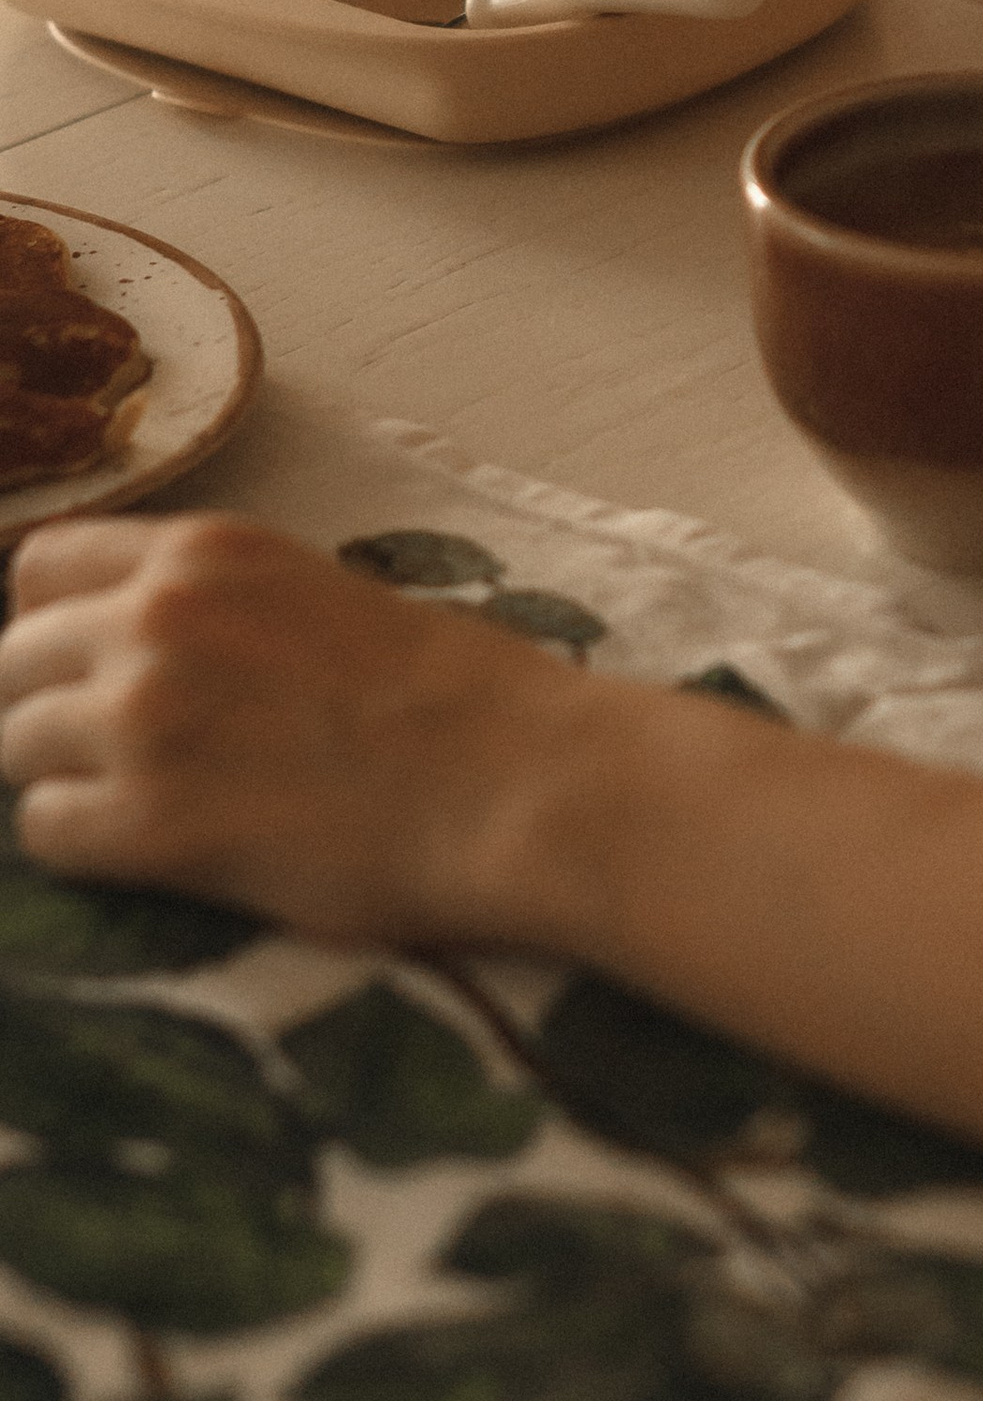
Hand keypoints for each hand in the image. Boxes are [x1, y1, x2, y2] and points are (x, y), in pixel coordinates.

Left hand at [0, 515, 616, 945]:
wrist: (514, 780)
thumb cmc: (451, 693)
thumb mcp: (318, 592)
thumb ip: (216, 604)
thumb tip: (133, 641)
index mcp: (206, 551)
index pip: (39, 567)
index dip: (54, 623)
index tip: (89, 666)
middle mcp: (157, 618)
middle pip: (13, 660)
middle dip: (50, 706)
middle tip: (122, 753)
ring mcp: (145, 719)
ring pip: (16, 746)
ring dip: (69, 778)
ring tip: (148, 803)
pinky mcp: (153, 824)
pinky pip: (43, 833)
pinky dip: (86, 846)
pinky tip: (154, 848)